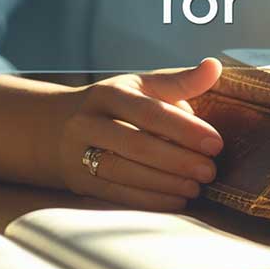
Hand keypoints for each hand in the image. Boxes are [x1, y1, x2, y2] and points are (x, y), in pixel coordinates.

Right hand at [55, 58, 223, 210]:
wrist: (53, 129)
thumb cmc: (114, 106)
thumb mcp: (141, 87)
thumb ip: (180, 81)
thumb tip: (214, 67)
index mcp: (109, 95)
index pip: (150, 113)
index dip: (185, 129)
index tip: (216, 144)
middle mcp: (90, 123)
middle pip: (136, 145)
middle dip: (178, 160)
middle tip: (210, 171)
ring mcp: (80, 154)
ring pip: (125, 172)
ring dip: (165, 183)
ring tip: (196, 188)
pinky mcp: (81, 182)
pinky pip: (117, 194)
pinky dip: (149, 200)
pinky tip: (176, 201)